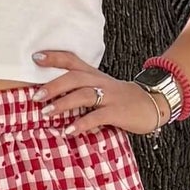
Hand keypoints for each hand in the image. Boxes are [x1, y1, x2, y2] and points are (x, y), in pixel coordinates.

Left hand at [31, 49, 163, 134]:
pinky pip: (97, 116)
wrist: (154, 103)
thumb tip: (50, 97)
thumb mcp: (102, 88)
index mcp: (95, 75)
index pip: (72, 60)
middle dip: (53, 86)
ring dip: (63, 104)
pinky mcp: (118, 112)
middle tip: (35, 97)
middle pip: (74, 77)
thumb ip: (81, 89)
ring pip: (84, 95)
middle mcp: (100, 82)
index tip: (35, 57)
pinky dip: (81, 124)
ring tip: (46, 113)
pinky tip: (68, 131)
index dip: (54, 57)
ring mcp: (110, 96)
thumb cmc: (121, 99)